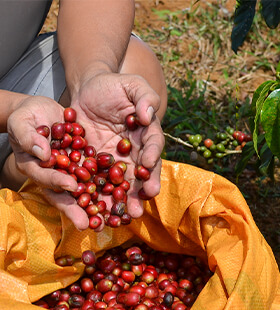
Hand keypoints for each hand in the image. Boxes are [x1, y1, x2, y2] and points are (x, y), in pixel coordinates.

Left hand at [6, 73, 162, 229]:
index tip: (149, 164)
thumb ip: (145, 97)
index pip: (153, 144)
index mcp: (146, 133)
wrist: (86, 92)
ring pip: (124, 183)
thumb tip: (147, 115)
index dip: (152, 154)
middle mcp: (136, 152)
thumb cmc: (113, 86)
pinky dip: (101, 197)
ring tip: (128, 214)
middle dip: (145, 185)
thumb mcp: (131, 84)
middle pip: (143, 171)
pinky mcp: (98, 167)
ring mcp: (117, 162)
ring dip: (126, 200)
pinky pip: (100, 183)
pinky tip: (101, 211)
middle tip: (147, 198)